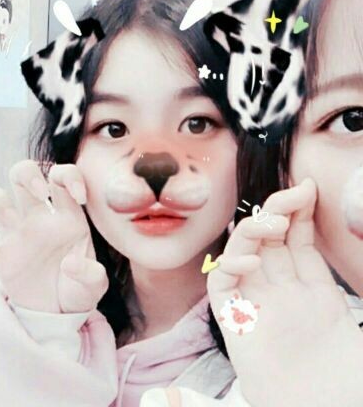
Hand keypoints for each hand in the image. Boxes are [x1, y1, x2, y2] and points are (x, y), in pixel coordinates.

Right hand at [0, 160, 107, 313]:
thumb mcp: (94, 286)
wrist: (56, 314)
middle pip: (22, 173)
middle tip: (40, 194)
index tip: (80, 197)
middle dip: (27, 174)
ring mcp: (16, 233)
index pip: (62, 177)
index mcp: (67, 216)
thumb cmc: (78, 290)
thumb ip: (91, 275)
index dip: (69, 176)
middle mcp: (39, 217)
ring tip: (13, 223)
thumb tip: (69, 264)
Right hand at [208, 179, 362, 406]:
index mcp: (310, 293)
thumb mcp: (355, 325)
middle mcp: (280, 292)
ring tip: (275, 221)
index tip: (308, 188)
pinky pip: (222, 284)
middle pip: (271, 241)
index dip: (301, 214)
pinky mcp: (233, 319)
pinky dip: (232, 266)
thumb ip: (344, 290)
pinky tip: (253, 260)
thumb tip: (345, 243)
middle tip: (294, 192)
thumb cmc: (343, 383)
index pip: (298, 242)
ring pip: (243, 252)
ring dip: (256, 231)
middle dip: (279, 211)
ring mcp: (256, 303)